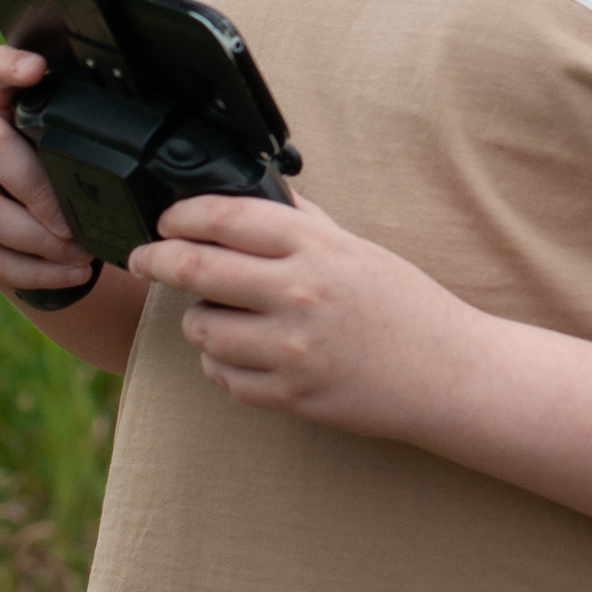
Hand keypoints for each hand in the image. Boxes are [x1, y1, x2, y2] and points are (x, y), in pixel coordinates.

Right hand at [0, 47, 97, 297]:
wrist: (17, 213)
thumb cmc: (50, 167)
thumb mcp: (60, 142)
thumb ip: (78, 133)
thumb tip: (139, 152)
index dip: (10, 67)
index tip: (38, 68)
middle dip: (39, 192)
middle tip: (75, 223)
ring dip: (37, 243)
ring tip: (79, 255)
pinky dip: (29, 272)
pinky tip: (64, 274)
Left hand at [125, 192, 485, 440]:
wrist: (447, 373)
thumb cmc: (404, 305)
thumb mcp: (355, 246)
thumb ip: (301, 222)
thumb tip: (248, 196)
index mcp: (315, 247)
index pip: (223, 219)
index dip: (180, 217)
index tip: (165, 222)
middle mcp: (298, 293)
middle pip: (195, 270)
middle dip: (156, 261)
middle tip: (144, 260)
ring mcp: (292, 349)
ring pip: (201, 330)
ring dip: (195, 320)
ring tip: (213, 314)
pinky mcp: (291, 395)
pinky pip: (224, 377)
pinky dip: (220, 364)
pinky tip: (240, 353)